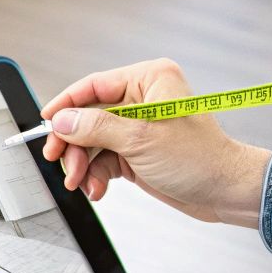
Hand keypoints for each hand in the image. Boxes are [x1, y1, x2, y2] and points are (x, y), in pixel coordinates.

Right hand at [41, 58, 271, 227]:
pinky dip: (97, 175)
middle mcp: (142, 99)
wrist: (225, 192)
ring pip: (93, 141)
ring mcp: (138, 127)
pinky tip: (97, 189)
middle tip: (59, 160)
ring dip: (84, 164)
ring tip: (80, 183)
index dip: (66, 104)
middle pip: (89, 116)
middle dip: (74, 143)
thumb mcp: (141, 140)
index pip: (95, 85)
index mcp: (149, 80)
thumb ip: (97, 128)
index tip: (46, 121)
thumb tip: (63, 120)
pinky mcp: (137, 151)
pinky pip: (104, 159)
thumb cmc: (200, 159)